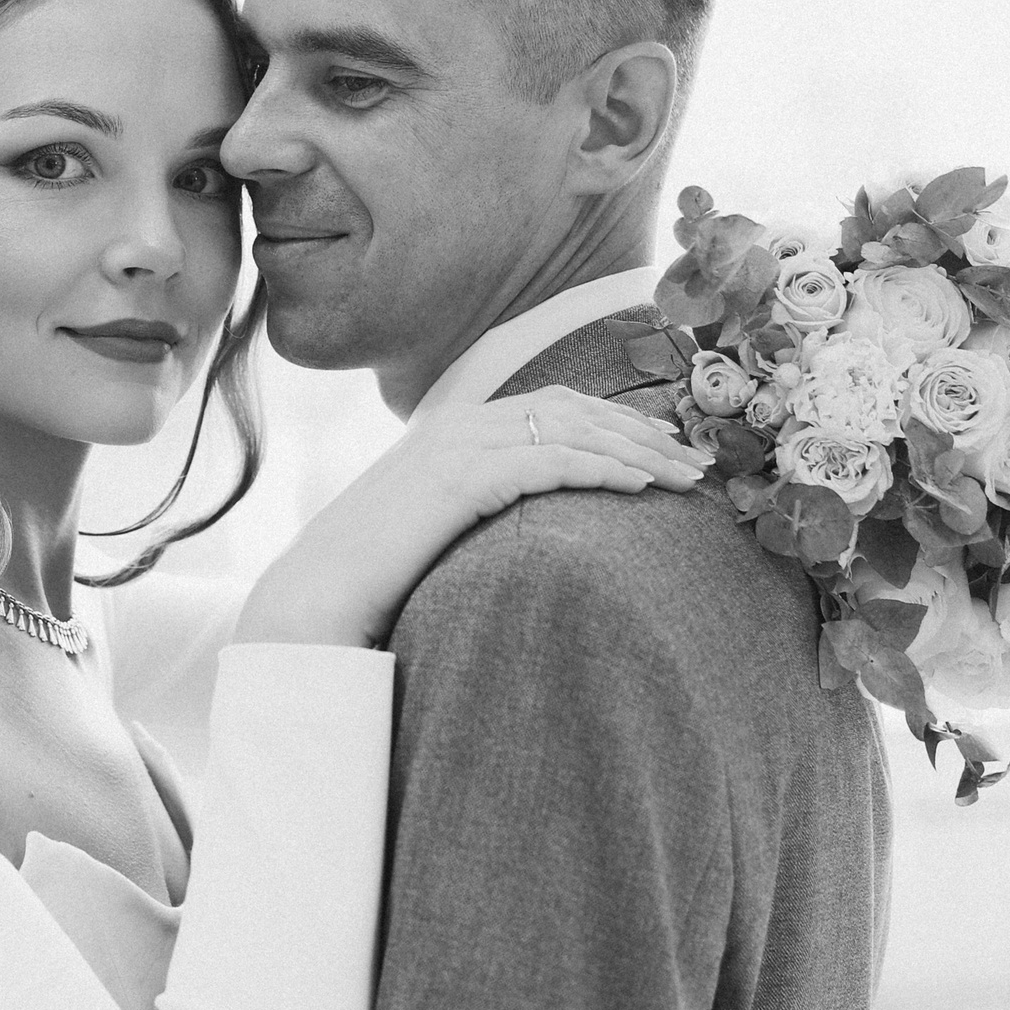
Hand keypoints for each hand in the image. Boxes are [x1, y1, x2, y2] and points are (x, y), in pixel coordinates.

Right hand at [236, 384, 706, 649]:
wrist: (310, 604)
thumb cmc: (372, 583)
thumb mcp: (435, 534)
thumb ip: (479, 513)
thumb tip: (533, 533)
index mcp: (453, 432)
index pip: (554, 405)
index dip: (618, 421)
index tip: (668, 448)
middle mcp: (456, 427)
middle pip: (573, 409)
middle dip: (643, 433)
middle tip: (699, 463)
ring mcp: (454, 448)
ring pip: (568, 430)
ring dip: (636, 451)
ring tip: (686, 478)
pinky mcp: (456, 481)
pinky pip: (545, 462)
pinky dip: (599, 469)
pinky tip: (640, 489)